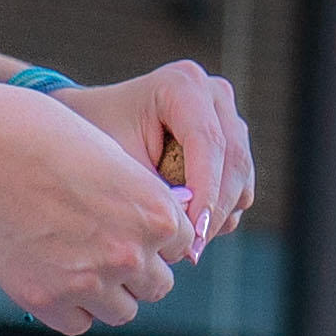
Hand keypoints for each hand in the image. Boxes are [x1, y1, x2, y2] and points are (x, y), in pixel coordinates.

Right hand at [0, 72, 208, 334]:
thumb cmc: (37, 137)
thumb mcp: (110, 156)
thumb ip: (139, 197)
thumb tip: (153, 226)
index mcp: (157, 213)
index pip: (179, 247)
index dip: (151, 238)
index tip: (124, 227)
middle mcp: (131, 252)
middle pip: (156, 285)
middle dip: (133, 271)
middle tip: (97, 248)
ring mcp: (90, 280)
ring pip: (121, 311)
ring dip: (104, 294)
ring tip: (73, 263)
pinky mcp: (46, 299)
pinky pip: (78, 324)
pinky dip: (69, 308)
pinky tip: (50, 277)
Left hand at [65, 58, 257, 247]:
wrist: (92, 121)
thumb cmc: (94, 135)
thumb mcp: (117, 161)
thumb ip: (154, 191)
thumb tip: (189, 233)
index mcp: (182, 84)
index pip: (209, 142)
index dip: (206, 192)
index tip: (192, 235)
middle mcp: (213, 93)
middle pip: (234, 159)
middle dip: (215, 210)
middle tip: (192, 251)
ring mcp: (228, 115)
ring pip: (242, 174)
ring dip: (221, 214)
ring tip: (188, 245)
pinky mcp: (234, 139)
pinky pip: (241, 182)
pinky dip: (223, 209)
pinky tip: (192, 226)